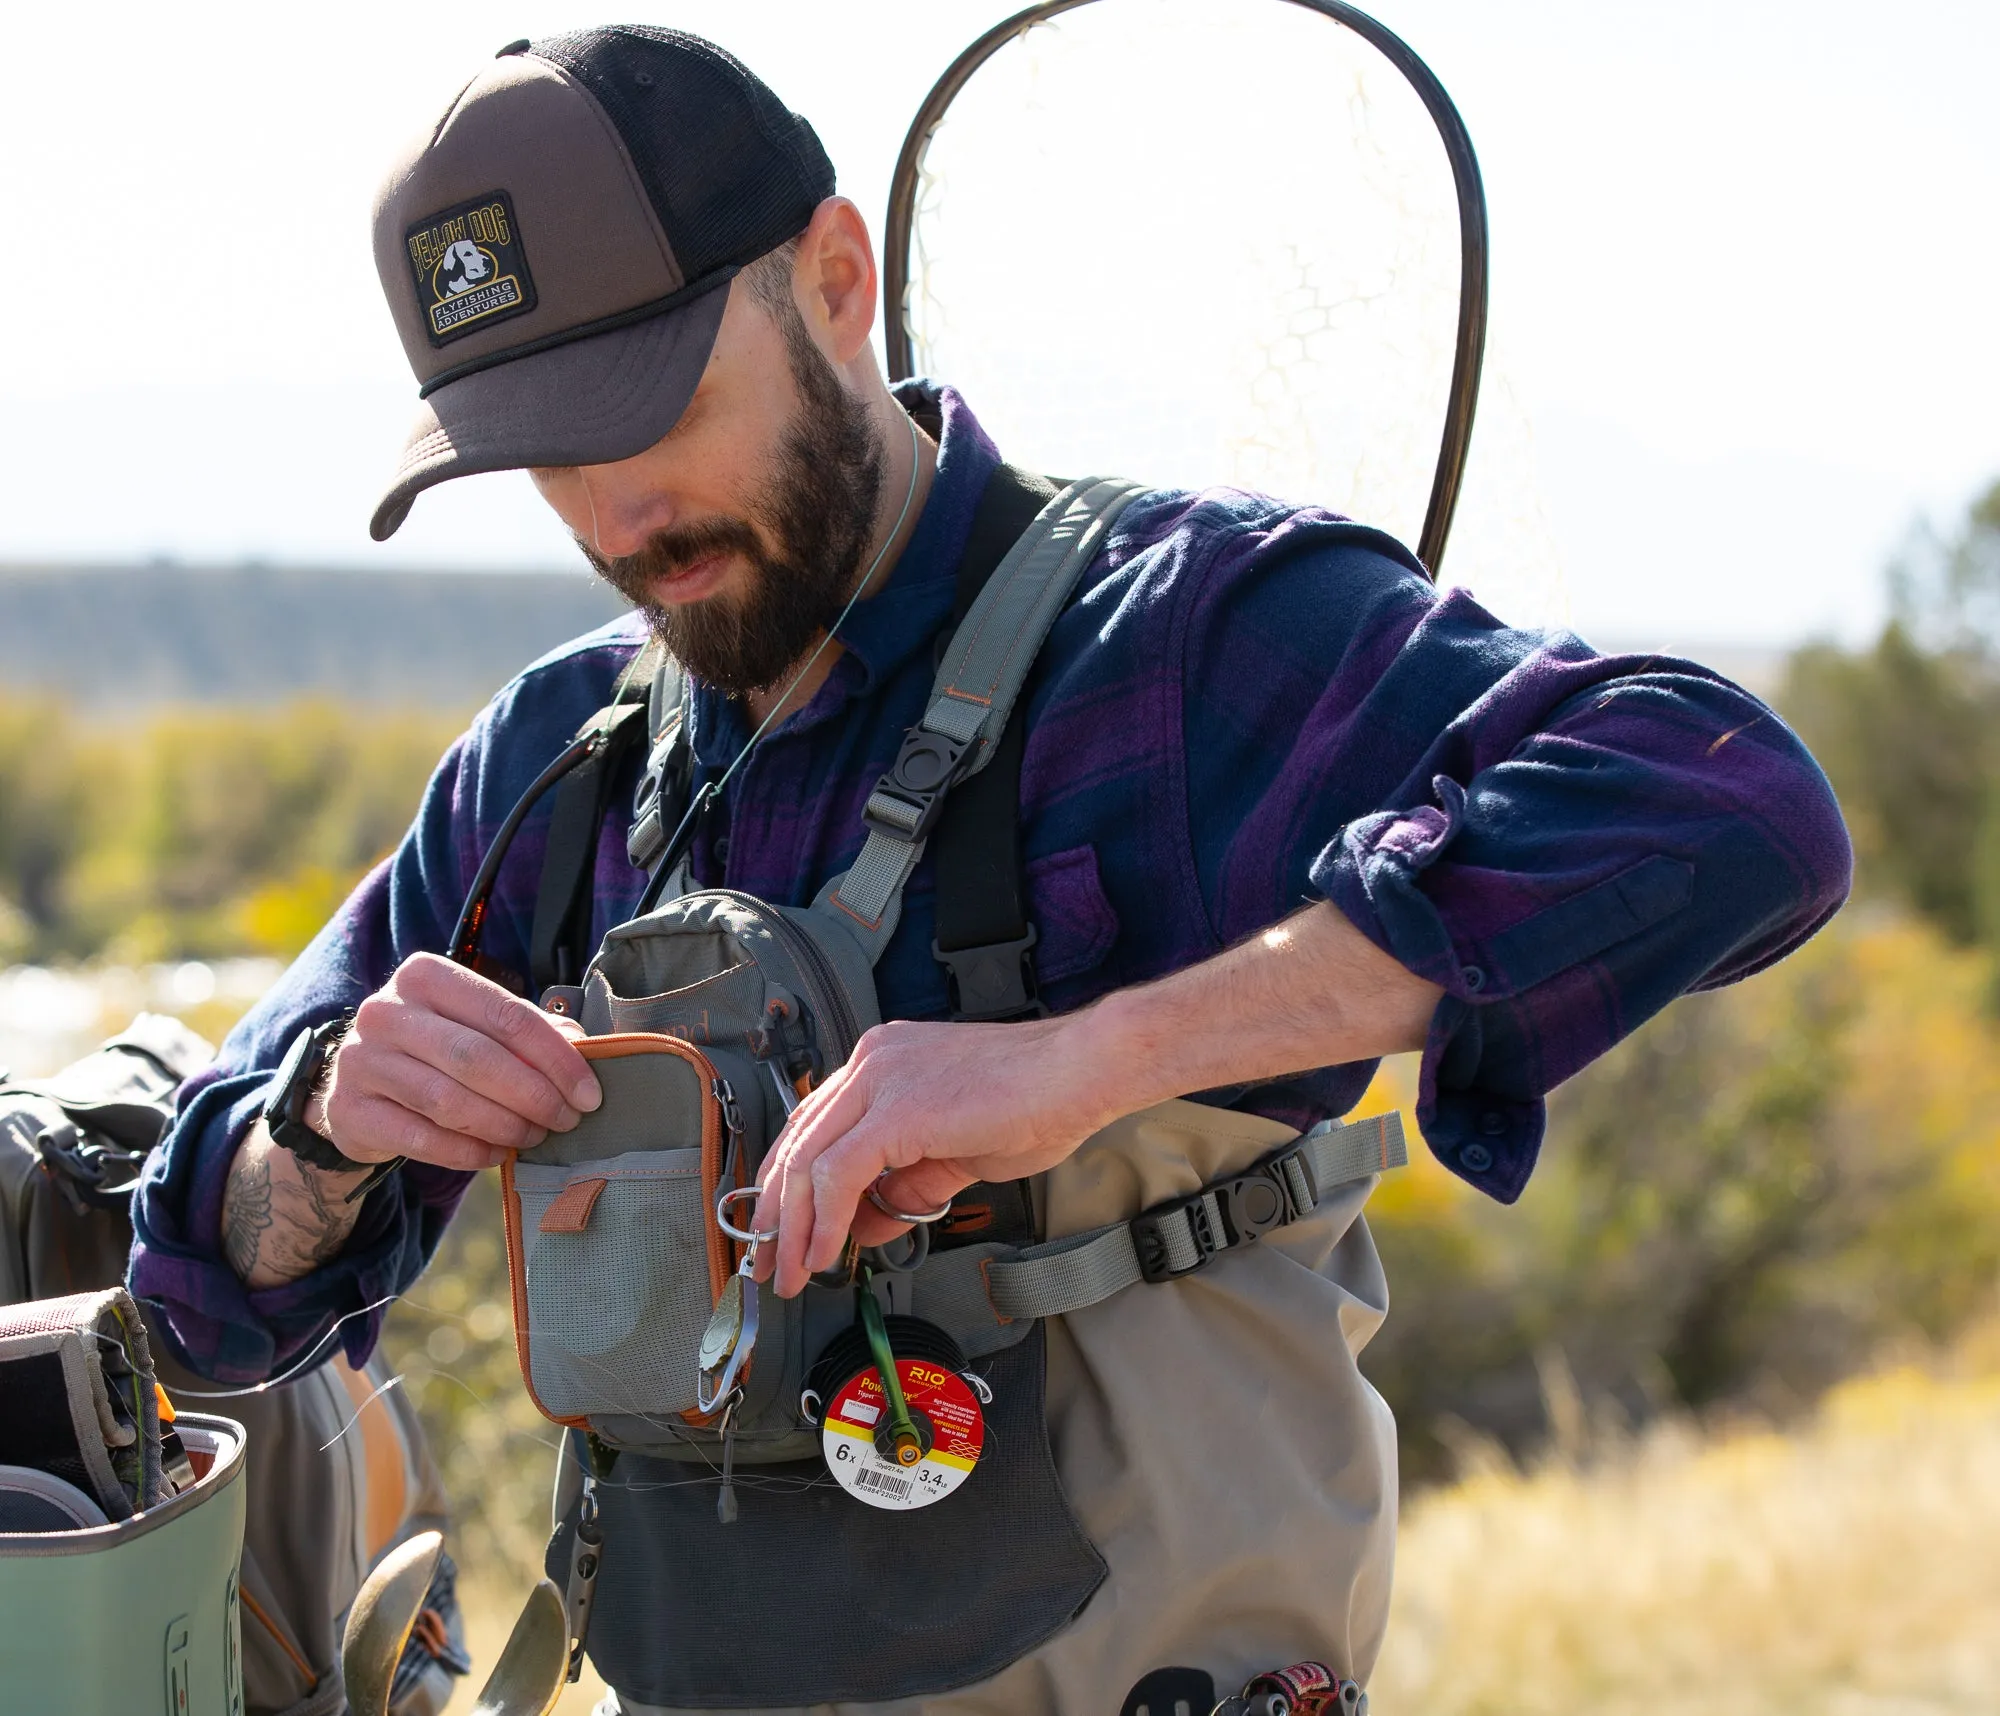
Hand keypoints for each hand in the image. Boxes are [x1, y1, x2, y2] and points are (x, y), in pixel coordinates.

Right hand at [315, 953, 602, 1171]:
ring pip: (449, 1101)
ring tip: (533, 1137)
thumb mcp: (473, 1023)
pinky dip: (467, 1151)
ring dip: (504, 1125)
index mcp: (425, 976)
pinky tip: (494, 1154)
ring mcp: (361, 1061)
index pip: (506, 1015)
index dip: (556, 1058)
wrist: (357, 1086)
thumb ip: (525, 1029)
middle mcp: (386, 1012)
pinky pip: (421, 1138)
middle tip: (566, 1120)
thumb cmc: (433, 1048)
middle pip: (477, 1058)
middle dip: (534, 1095)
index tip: (589, 1094)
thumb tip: (584, 1046)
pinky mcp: (349, 1110)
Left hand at [749, 1012, 1121, 1297]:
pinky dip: (825, 1221)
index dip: (788, 1183)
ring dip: (794, 1228)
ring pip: (807, 1161)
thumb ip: (908, 1186)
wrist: (1082, 1074)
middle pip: (796, 1143)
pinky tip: (827, 1253)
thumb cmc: (1038, 1101)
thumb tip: (869, 1225)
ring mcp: (879, 1080)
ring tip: (793, 1273)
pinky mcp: (896, 1110)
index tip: (785, 1230)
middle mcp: (870, 1062)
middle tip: (771, 1263)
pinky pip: (839, 1175)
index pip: (812, 1125)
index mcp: (882, 1062)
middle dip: (776, 1213)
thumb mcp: (957, 1154)